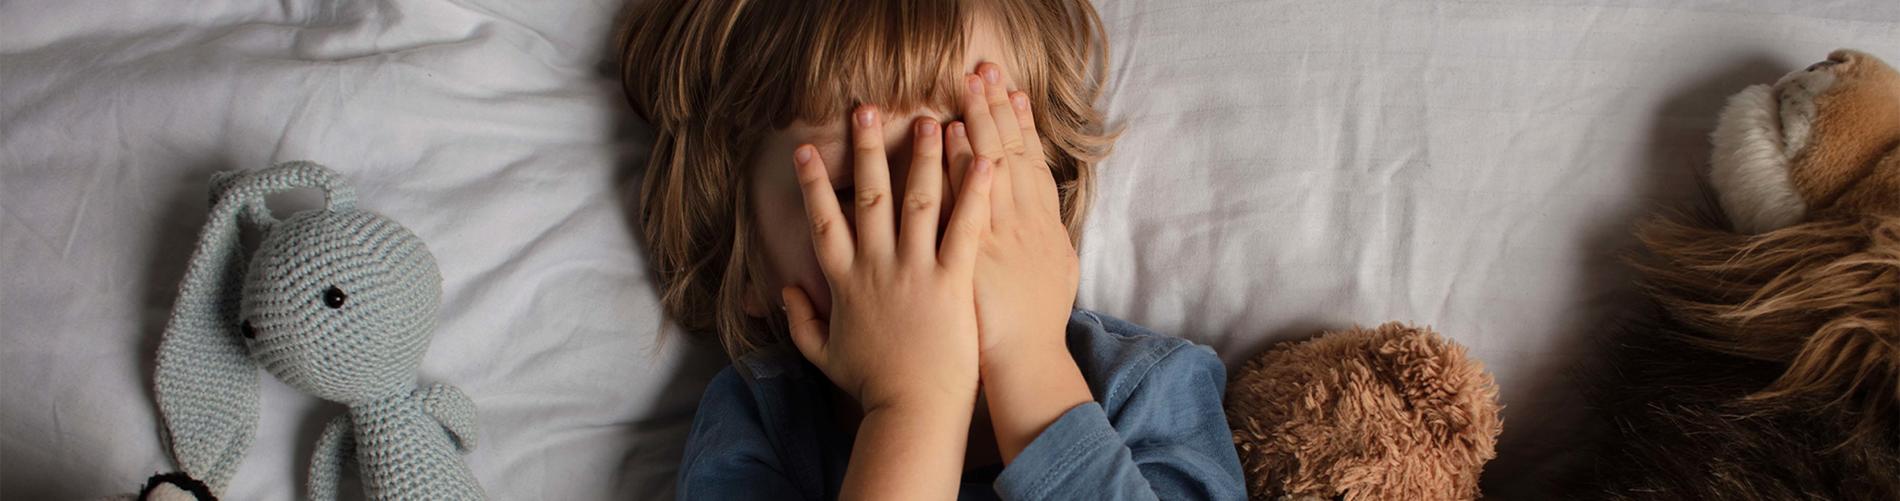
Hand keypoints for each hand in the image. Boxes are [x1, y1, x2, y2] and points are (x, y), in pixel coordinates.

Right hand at [782, 105, 995, 413]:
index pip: (823, 219)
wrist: (913, 412)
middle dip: (867, 148)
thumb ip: (800, 320)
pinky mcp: (952, 282)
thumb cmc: (872, 387)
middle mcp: (876, 267)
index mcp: (844, 281)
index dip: (813, 182)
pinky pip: (964, 229)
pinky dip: (973, 193)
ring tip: (930, 119)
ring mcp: (915, 272)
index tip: (808, 149)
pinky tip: (982, 160)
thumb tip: (781, 291)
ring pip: (918, 201)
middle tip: (866, 109)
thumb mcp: (823, 354)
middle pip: (869, 195)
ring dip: (924, 156)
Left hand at [948, 63, 1080, 363]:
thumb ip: (1049, 240)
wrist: (1025, 365)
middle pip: (1012, 154)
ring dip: (977, 123)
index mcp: (1045, 228)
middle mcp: (1025, 225)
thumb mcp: (1056, 275)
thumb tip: (1047, 215)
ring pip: (989, 169)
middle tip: (986, 69)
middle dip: (998, 109)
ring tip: (966, 85)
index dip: (1023, 125)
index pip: (1033, 163)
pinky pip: (965, 202)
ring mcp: (998, 239)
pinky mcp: (971, 256)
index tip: (1014, 91)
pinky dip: (959, 165)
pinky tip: (949, 134)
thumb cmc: (1034, 328)